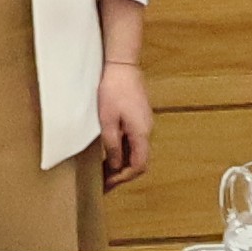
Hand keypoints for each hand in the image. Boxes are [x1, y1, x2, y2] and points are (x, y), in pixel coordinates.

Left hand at [95, 65, 153, 188]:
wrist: (123, 66)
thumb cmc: (114, 90)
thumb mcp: (107, 121)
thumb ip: (112, 145)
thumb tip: (116, 166)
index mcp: (141, 133)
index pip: (138, 166)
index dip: (124, 178)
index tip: (108, 184)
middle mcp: (147, 130)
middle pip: (139, 161)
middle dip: (122, 174)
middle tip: (104, 183)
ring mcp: (144, 123)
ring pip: (136, 152)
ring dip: (122, 163)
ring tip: (104, 171)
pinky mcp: (139, 117)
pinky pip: (134, 141)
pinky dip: (123, 151)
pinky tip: (110, 152)